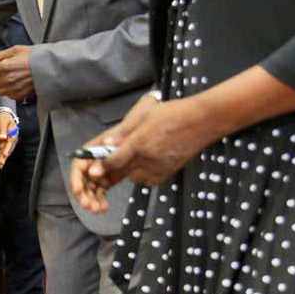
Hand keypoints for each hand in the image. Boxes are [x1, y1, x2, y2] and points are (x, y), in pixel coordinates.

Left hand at [0, 45, 34, 98]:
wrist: (48, 67)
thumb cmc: (35, 57)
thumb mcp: (17, 50)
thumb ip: (2, 54)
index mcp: (4, 66)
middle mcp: (7, 79)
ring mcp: (13, 88)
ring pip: (0, 91)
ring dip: (0, 87)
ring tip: (4, 82)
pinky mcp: (20, 94)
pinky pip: (9, 96)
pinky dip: (9, 92)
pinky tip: (13, 86)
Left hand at [0, 112, 18, 169]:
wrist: (3, 117)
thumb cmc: (4, 118)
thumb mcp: (3, 122)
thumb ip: (3, 130)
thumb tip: (2, 138)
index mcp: (13, 133)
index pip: (10, 142)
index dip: (7, 148)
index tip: (4, 154)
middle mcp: (12, 139)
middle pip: (8, 149)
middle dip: (5, 156)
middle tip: (1, 163)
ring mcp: (8, 142)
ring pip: (6, 152)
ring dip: (3, 159)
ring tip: (0, 166)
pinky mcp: (3, 144)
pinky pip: (2, 152)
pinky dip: (1, 158)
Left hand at [72, 96, 211, 212]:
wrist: (202, 121)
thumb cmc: (172, 113)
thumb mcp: (145, 116)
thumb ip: (124, 132)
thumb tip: (106, 143)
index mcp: (140, 142)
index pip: (115, 160)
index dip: (102, 167)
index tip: (92, 171)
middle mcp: (148, 158)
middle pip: (123, 171)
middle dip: (114, 169)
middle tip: (110, 163)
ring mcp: (160, 167)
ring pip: (135, 177)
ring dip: (129, 171)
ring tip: (134, 157)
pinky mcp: (169, 172)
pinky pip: (149, 180)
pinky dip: (144, 174)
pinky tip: (147, 162)